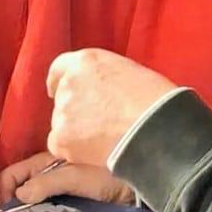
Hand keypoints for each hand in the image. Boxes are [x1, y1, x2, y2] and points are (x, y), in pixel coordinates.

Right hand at [0, 150, 133, 205]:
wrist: (143, 185)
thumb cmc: (114, 175)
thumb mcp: (79, 176)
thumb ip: (49, 183)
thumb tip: (20, 195)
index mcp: (50, 159)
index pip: (14, 172)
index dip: (3, 189)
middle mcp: (53, 172)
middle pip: (21, 188)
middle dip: (10, 205)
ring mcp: (63, 187)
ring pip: (34, 200)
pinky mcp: (73, 200)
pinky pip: (50, 209)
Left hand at [47, 49, 176, 167]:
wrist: (155, 128)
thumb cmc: (154, 99)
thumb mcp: (127, 71)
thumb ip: (103, 77)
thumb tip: (98, 91)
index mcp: (86, 61)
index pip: (59, 68)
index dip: (58, 81)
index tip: (56, 90)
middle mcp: (69, 82)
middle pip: (62, 98)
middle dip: (75, 109)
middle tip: (98, 122)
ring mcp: (62, 110)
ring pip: (61, 123)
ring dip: (76, 130)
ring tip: (103, 137)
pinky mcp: (61, 137)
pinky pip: (59, 144)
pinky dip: (73, 149)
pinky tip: (95, 150)